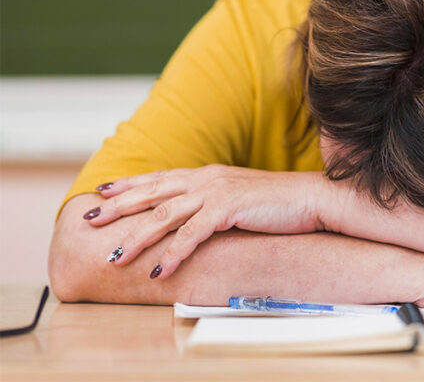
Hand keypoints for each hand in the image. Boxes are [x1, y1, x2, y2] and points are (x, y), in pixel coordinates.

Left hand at [82, 166, 329, 279]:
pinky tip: (158, 271)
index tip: (101, 190)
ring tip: (113, 258)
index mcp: (207, 175)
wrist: (311, 198)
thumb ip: (213, 203)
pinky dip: (172, 253)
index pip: (159, 177)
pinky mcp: (229, 208)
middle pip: (152, 192)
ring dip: (136, 238)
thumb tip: (192, 218)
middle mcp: (206, 179)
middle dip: (118, 206)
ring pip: (165, 214)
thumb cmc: (277, 204)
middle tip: (89, 218)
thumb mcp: (237, 199)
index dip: (129, 184)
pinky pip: (193, 234)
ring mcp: (216, 191)